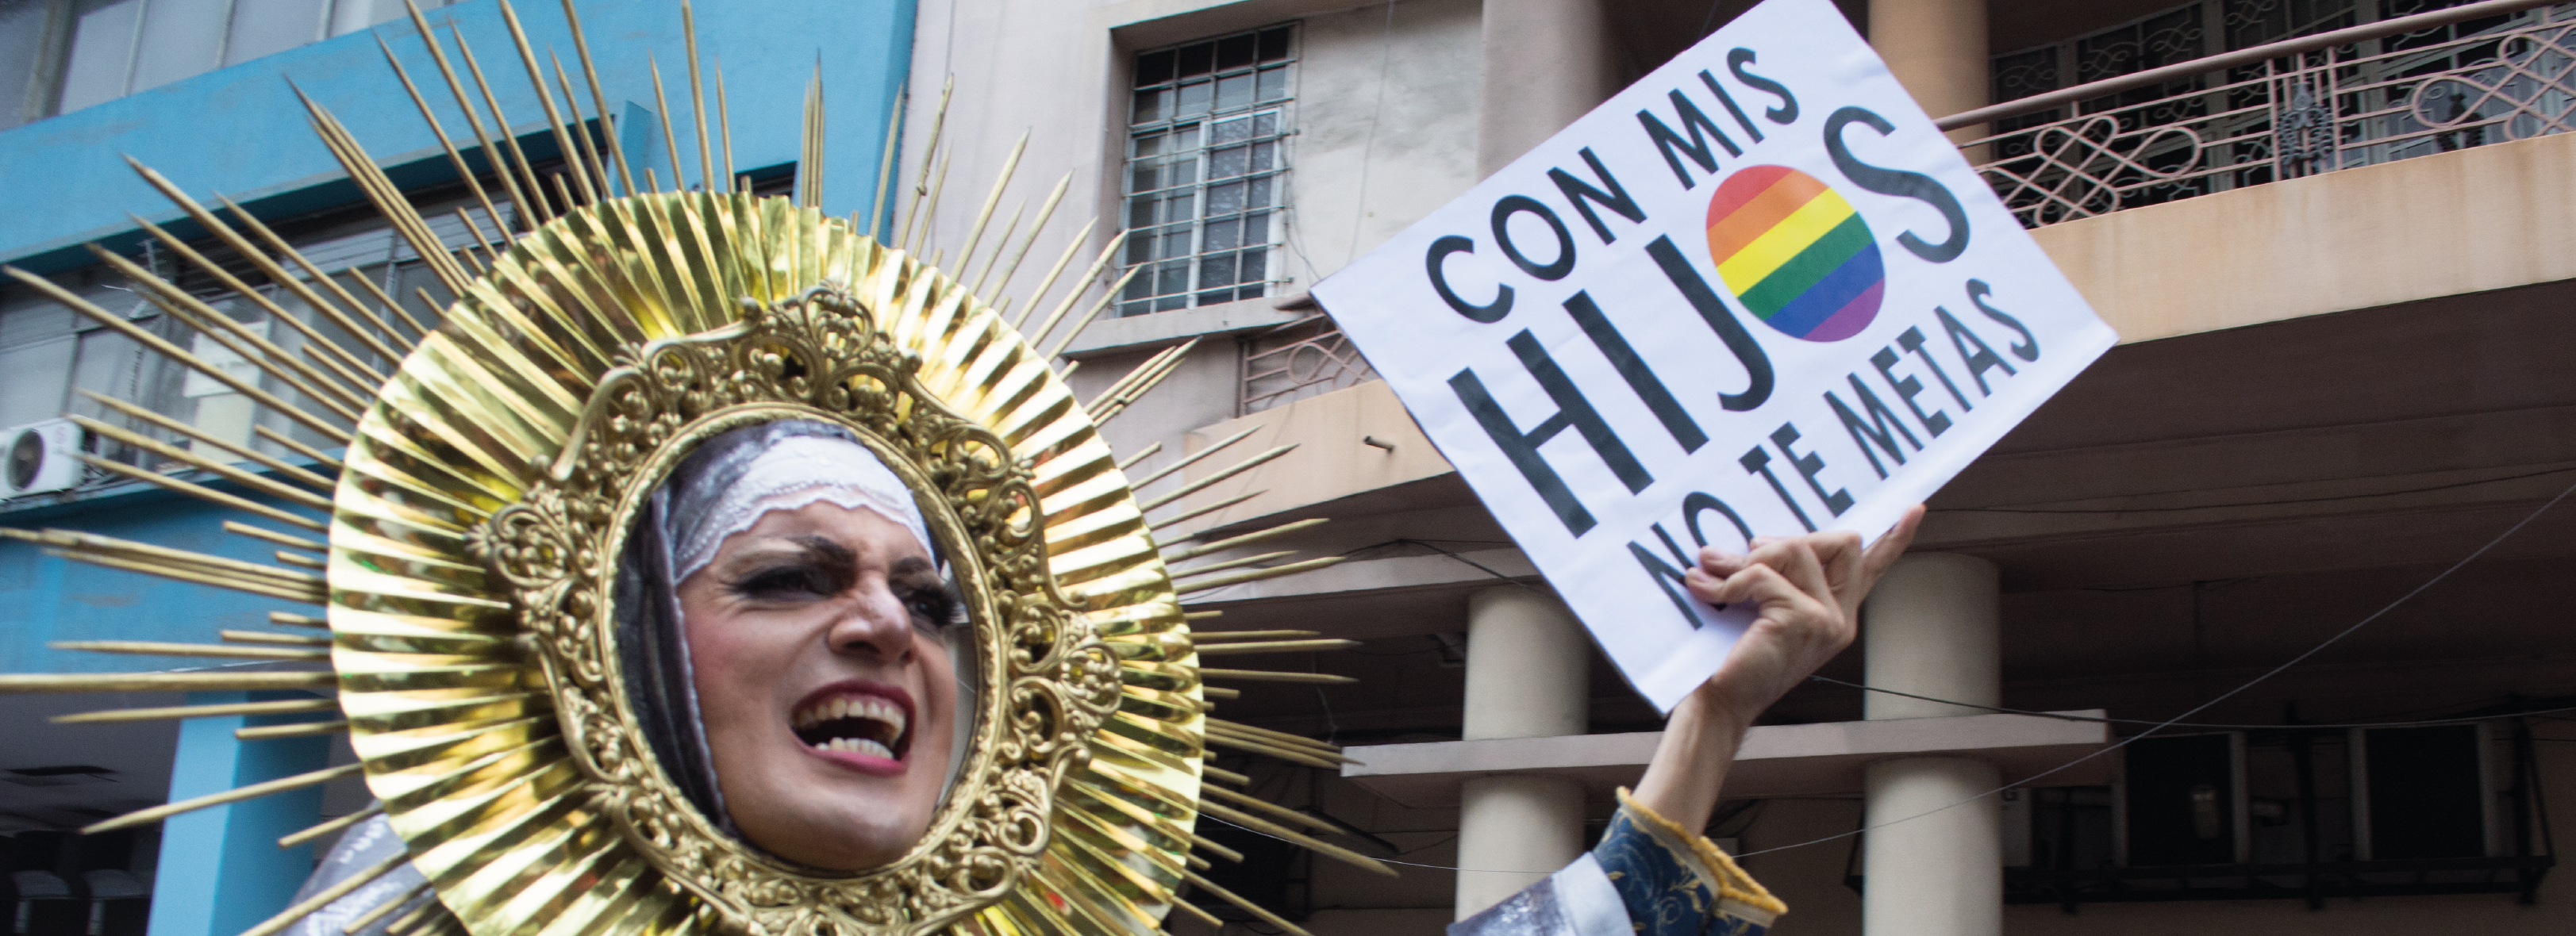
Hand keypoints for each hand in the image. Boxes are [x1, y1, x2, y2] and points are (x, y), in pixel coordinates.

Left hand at [1684, 503, 1923, 725]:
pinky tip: (1706, 591)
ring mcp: (1827, 621)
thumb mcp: (1763, 610)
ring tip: (1714, 572)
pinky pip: (1762, 574)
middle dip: (1790, 539)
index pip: (1873, 570)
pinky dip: (1728, 580)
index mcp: (1836, 614)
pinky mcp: (1803, 620)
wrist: (1718, 703)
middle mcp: (1840, 619)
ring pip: (1798, 549)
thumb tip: (1757, 539)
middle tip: (1746, 554)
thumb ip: (1775, 577)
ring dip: (1749, 557)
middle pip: (1841, 542)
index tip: (1917, 508)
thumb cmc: (1734, 657)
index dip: (1894, 538)